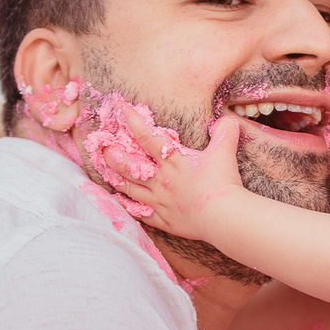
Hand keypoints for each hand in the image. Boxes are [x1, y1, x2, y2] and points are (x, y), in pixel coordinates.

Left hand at [103, 107, 243, 241]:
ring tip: (107, 174)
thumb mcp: (224, 152)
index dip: (133, 121)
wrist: (222, 215)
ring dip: (118, 180)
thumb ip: (224, 133)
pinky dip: (131, 209)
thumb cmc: (222, 182)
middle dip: (114, 155)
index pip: (147, 137)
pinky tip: (123, 205)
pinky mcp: (165, 220)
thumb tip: (227, 120)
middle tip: (103, 149)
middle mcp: (160, 179)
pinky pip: (142, 215)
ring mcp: (160, 201)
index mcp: (172, 160)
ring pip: (132, 189)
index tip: (121, 108)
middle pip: (130, 165)